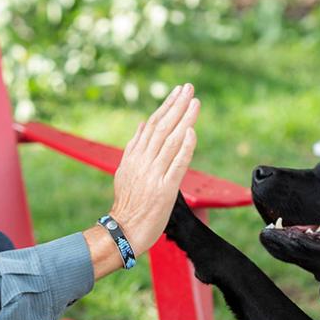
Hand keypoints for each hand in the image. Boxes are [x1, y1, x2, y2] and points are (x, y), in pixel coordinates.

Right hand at [110, 83, 198, 254]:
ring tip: (195, 103)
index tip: (179, 92)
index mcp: (135, 156)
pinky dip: (185, 147)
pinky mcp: (165, 189)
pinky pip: (177, 164)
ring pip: (171, 141)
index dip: (166, 106)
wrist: (124, 231)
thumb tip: (142, 124)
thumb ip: (134, 147)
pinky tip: (192, 132)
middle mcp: (143, 162)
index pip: (152, 124)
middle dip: (177, 106)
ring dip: (184, 120)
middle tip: (189, 88)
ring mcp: (154, 175)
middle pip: (162, 128)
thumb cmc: (128, 203)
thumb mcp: (124, 171)